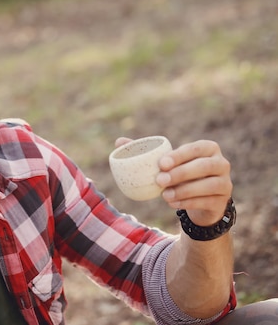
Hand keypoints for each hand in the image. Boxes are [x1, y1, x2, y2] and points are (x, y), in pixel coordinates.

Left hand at [115, 137, 232, 225]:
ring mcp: (225, 183)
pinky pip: (206, 201)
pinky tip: (172, 204)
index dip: (179, 155)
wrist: (199, 200)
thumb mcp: (167, 162)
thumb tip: (119, 142)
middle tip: (159, 180)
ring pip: (208, 185)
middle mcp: (221, 163)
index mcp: (208, 148)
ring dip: (184, 190)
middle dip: (180, 173)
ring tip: (164, 195)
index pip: (196, 148)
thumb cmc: (180, 174)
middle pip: (204, 166)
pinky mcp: (222, 201)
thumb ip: (146, 151)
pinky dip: (188, 203)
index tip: (161, 163)